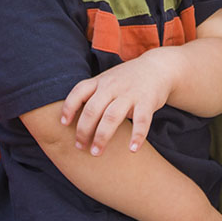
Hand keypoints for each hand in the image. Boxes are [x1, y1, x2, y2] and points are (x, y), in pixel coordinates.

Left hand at [59, 50, 178, 154]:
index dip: (69, 107)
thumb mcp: (107, 81)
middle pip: (92, 109)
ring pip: (112, 116)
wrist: (158, 67)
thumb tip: (71, 119)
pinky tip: (132, 149)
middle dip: (83, 130)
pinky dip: (137, 136)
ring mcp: (130, 93)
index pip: (79, 91)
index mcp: (100, 82)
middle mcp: (112, 86)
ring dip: (102, 136)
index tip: (63, 124)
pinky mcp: (147, 101)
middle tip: (79, 147)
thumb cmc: (127, 79)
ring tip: (96, 153)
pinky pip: (141, 120)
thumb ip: (93, 95)